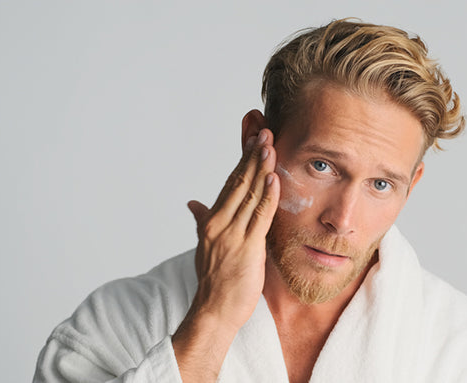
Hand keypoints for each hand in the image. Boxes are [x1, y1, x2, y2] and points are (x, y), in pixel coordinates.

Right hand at [172, 120, 279, 381]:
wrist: (214, 310)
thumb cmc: (214, 279)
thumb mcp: (205, 245)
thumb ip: (201, 220)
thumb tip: (192, 203)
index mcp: (211, 220)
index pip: (230, 182)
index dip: (243, 160)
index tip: (254, 139)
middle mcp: (219, 222)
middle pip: (239, 182)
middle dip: (253, 156)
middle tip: (266, 132)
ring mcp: (232, 234)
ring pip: (249, 195)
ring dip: (261, 169)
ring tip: (271, 146)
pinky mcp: (247, 247)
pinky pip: (259, 217)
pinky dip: (267, 196)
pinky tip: (274, 178)